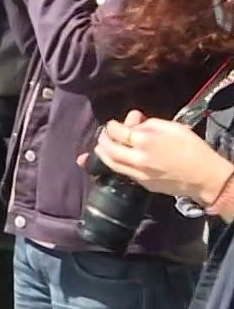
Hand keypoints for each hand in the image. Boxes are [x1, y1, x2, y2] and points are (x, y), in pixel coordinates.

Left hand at [78, 110, 233, 203]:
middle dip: (102, 140)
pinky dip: (116, 164)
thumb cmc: (193, 149)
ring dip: (103, 154)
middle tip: (103, 134)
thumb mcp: (172, 127)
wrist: (206, 177)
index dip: (111, 126)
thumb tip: (133, 123)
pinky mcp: (143, 184)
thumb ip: (148, 124)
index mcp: (144, 141)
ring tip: (101, 147)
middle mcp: (137, 159)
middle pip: (108, 149)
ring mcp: (139, 174)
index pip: (116, 131)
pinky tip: (117, 159)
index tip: (112, 123)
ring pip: (112, 164)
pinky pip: (123, 173)